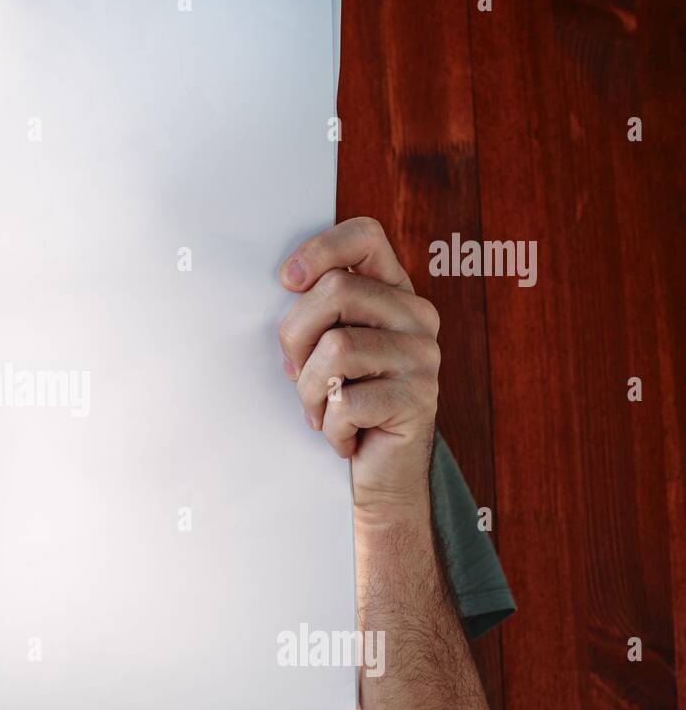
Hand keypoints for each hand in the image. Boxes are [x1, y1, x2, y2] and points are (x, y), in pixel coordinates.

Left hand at [277, 217, 439, 523]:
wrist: (382, 473)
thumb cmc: (346, 402)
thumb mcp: (330, 348)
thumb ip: (321, 310)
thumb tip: (290, 281)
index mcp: (395, 294)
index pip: (366, 237)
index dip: (320, 249)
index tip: (287, 281)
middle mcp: (417, 317)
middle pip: (335, 290)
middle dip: (296, 336)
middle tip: (298, 373)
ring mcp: (423, 357)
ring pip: (334, 348)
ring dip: (310, 390)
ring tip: (323, 409)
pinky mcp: (418, 400)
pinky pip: (345, 401)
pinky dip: (330, 426)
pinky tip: (344, 436)